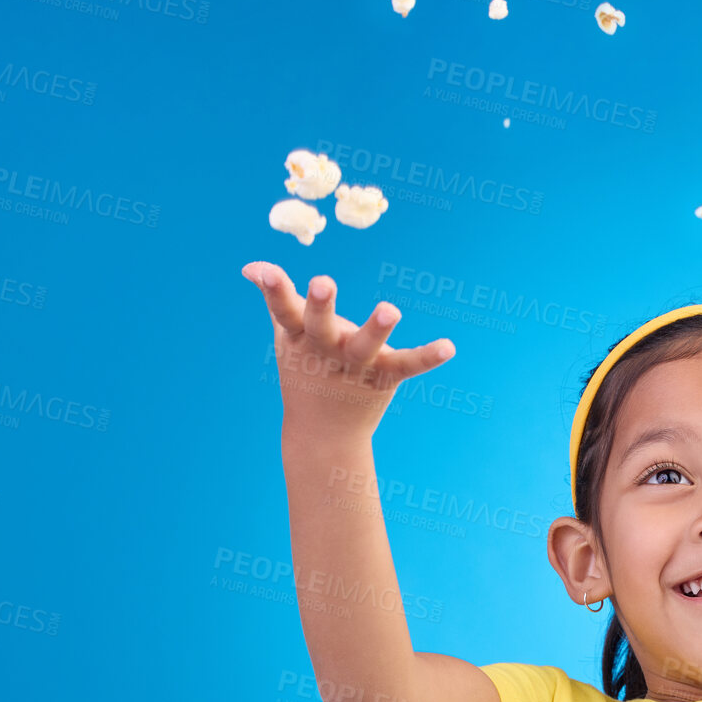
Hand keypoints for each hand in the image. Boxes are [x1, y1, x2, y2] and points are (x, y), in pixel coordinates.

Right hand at [242, 261, 455, 442]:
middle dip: (320, 305)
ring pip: (364, 345)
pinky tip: (449, 347)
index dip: (273, 290)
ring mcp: (354, 365)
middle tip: (322, 282)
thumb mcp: (288, 336)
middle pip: (319, 326)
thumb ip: (276, 298)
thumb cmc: (305, 372)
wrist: (323, 434)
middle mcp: (325, 349)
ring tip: (389, 309)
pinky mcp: (383, 378)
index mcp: (299, 336)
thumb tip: (252, 267)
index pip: (283, 310)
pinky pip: (408, 365)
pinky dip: (428, 357)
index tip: (263, 271)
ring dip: (376, 328)